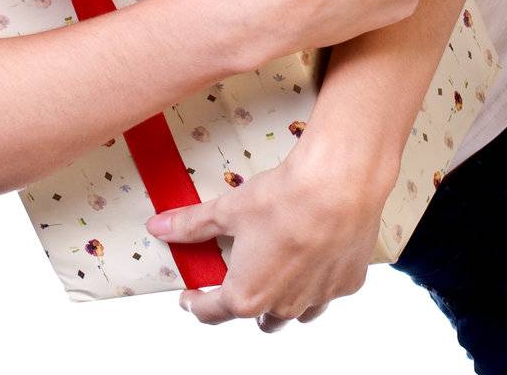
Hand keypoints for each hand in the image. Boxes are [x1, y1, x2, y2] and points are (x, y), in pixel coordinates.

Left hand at [145, 133, 392, 327]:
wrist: (336, 187)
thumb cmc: (281, 201)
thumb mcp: (226, 209)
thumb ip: (191, 224)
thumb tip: (159, 227)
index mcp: (247, 295)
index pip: (212, 312)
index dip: (196, 304)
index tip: (190, 298)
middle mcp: (283, 306)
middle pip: (258, 317)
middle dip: (245, 301)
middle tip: (238, 276)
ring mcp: (317, 299)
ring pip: (294, 312)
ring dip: (282, 297)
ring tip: (275, 269)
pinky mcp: (347, 284)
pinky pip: (326, 291)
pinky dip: (316, 280)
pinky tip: (313, 253)